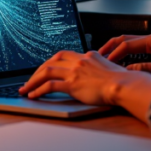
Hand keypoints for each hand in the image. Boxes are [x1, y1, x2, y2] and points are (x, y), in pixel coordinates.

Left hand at [18, 50, 150, 110]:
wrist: (124, 85)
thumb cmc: (122, 81)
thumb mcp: (110, 69)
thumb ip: (99, 69)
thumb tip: (97, 76)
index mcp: (88, 56)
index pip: (64, 55)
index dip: (51, 62)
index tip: (44, 69)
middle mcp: (79, 61)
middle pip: (52, 61)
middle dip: (38, 70)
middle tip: (30, 79)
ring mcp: (75, 72)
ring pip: (47, 71)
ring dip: (33, 80)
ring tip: (26, 88)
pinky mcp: (73, 84)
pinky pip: (50, 85)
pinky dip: (38, 90)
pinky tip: (33, 95)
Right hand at [99, 33, 150, 76]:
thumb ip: (146, 70)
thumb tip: (128, 71)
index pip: (126, 45)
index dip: (113, 54)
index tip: (103, 63)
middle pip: (124, 40)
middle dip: (110, 48)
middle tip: (97, 57)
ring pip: (130, 44)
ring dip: (117, 51)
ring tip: (106, 60)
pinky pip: (138, 50)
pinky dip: (127, 55)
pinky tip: (123, 64)